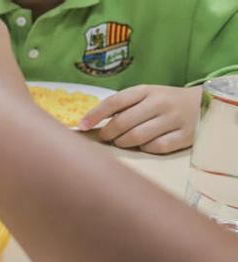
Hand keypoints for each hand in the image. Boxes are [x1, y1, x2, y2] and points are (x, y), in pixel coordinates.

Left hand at [79, 85, 202, 154]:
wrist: (202, 104)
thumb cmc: (164, 102)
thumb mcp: (145, 96)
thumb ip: (122, 106)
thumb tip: (90, 123)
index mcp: (146, 90)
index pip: (114, 102)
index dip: (95, 115)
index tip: (81, 126)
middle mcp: (160, 103)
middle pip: (123, 123)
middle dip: (108, 134)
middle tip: (105, 137)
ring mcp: (173, 119)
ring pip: (136, 137)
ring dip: (123, 143)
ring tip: (122, 141)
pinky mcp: (184, 136)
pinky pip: (156, 148)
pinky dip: (145, 148)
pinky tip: (144, 145)